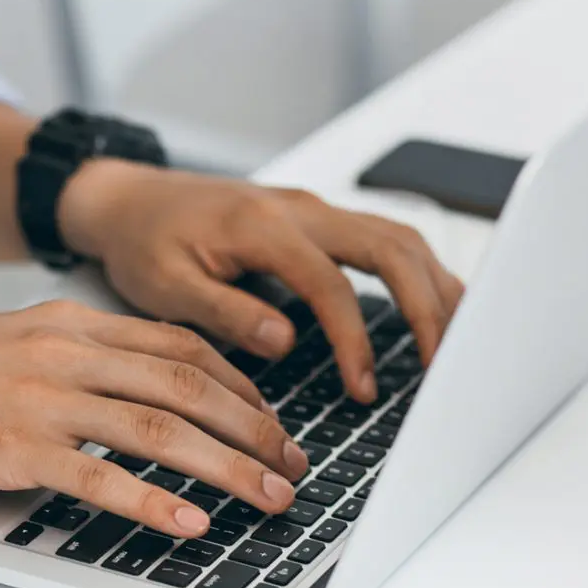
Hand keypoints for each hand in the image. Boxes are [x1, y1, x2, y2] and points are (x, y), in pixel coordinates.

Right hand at [0, 301, 306, 537]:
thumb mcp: (20, 340)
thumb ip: (84, 356)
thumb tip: (148, 384)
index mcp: (73, 321)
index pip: (180, 344)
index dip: (240, 383)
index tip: (270, 416)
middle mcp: (65, 350)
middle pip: (186, 384)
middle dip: (252, 426)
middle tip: (290, 461)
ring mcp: (40, 395)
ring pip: (158, 427)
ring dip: (226, 465)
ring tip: (268, 495)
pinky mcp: (11, 446)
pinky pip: (98, 476)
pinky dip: (153, 501)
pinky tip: (191, 522)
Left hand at [60, 160, 464, 402]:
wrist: (131, 199)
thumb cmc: (143, 241)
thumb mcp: (166, 285)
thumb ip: (225, 312)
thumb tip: (284, 341)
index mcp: (261, 225)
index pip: (330, 283)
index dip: (355, 339)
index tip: (365, 388)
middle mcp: (299, 208)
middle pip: (389, 245)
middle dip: (426, 305)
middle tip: (444, 363)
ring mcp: (313, 208)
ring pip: (397, 235)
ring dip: (433, 283)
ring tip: (456, 338)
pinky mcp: (316, 218)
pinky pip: (383, 237)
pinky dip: (416, 270)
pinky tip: (432, 302)